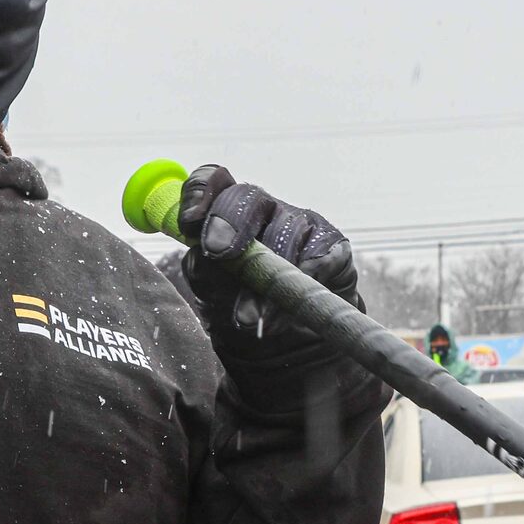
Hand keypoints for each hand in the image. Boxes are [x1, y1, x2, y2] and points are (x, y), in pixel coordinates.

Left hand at [176, 166, 360, 381]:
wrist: (293, 341)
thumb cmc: (245, 306)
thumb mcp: (215, 292)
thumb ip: (204, 272)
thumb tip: (201, 258)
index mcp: (229, 211)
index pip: (213, 182)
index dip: (199, 193)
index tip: (188, 223)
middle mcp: (266, 209)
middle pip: (248, 196)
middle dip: (230, 222)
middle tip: (217, 251)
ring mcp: (303, 224)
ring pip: (285, 232)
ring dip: (264, 277)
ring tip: (248, 318)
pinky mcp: (334, 249)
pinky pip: (319, 258)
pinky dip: (302, 283)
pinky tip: (287, 309)